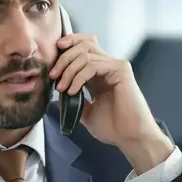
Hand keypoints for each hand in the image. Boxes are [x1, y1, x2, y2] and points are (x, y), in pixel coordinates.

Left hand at [50, 33, 171, 172]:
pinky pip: (93, 65)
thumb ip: (73, 97)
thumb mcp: (85, 111)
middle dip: (64, 57)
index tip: (53, 53)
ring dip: (68, 70)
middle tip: (53, 75)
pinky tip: (73, 91)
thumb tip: (57, 87)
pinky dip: (79, 77)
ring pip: (85, 54)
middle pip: (83, 44)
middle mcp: (108, 66)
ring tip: (61, 88)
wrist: (129, 137)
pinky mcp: (121, 69)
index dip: (69, 44)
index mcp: (99, 73)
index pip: (84, 46)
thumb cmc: (112, 127)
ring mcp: (115, 66)